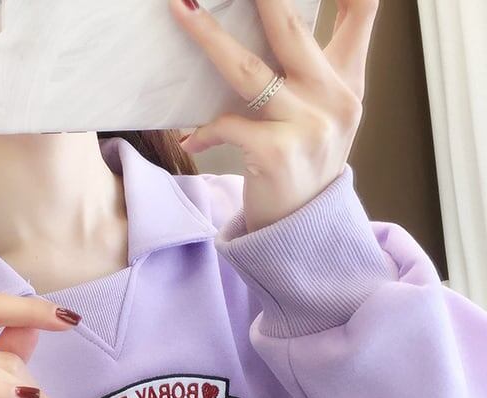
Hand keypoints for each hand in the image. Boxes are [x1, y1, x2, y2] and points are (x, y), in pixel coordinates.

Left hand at [170, 0, 377, 231]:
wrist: (304, 229)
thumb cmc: (305, 165)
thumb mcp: (325, 114)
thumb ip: (315, 68)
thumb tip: (279, 20)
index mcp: (346, 81)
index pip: (362, 13)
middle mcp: (334, 98)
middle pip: (291, 29)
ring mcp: (309, 125)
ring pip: (248, 70)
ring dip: (208, 37)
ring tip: (181, 9)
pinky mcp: (279, 153)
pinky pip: (229, 126)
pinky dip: (204, 131)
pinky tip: (190, 141)